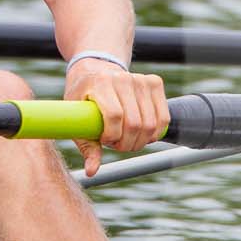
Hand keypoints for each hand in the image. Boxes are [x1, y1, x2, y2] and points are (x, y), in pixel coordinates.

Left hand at [64, 59, 167, 175]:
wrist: (96, 68)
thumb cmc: (84, 97)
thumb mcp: (77, 118)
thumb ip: (86, 146)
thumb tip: (92, 172)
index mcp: (99, 83)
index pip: (114, 116)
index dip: (112, 136)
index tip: (105, 141)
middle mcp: (122, 78)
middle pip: (135, 123)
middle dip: (127, 143)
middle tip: (117, 144)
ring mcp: (140, 79)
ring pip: (151, 123)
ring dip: (140, 140)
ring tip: (127, 139)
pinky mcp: (155, 82)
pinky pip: (163, 117)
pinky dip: (155, 133)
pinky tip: (143, 134)